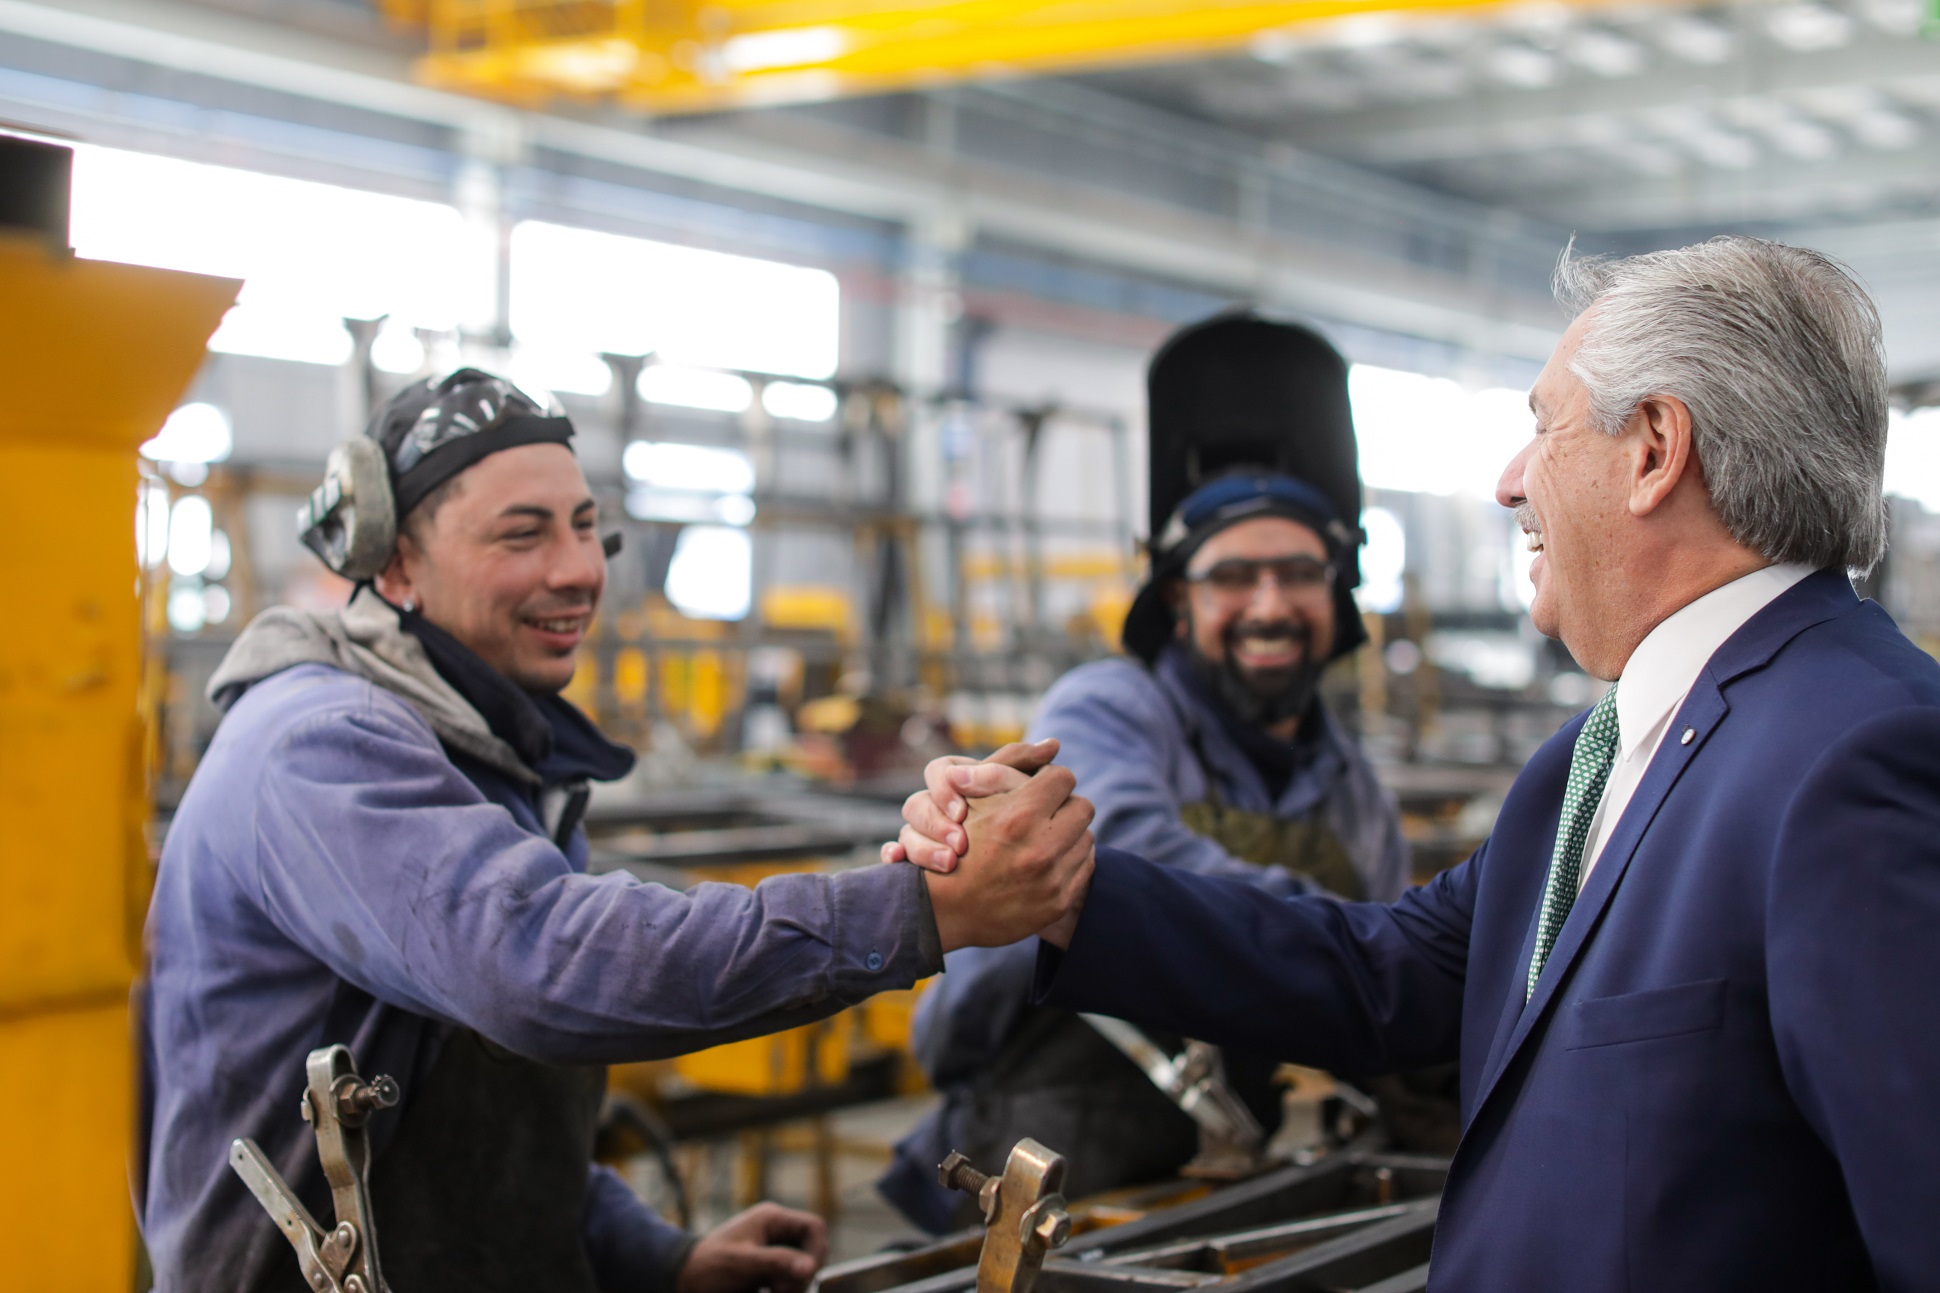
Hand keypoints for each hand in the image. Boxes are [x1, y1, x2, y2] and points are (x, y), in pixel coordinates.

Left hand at [675, 1202, 827, 1292]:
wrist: (683, 1282)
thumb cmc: (707, 1267)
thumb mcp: (742, 1263)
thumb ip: (777, 1262)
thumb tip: (810, 1267)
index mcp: (772, 1219)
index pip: (814, 1227)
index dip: (816, 1251)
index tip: (804, 1274)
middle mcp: (777, 1233)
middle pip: (812, 1250)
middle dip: (803, 1272)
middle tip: (781, 1290)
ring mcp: (774, 1252)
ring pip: (803, 1268)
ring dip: (795, 1285)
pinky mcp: (769, 1272)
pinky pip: (791, 1280)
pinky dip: (787, 1289)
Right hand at [881, 739, 1061, 873]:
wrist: (983, 866)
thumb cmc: (1001, 809)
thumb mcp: (1006, 783)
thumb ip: (1023, 762)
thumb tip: (1054, 744)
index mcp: (950, 781)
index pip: (938, 771)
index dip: (947, 789)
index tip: (961, 811)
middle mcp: (929, 806)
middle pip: (915, 807)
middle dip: (935, 825)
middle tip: (958, 844)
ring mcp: (915, 834)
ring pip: (903, 835)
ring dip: (922, 849)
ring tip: (947, 863)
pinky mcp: (909, 857)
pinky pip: (891, 854)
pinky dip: (894, 857)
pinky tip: (901, 866)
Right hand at [921, 763, 1095, 952]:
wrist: (944, 909)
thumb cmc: (953, 843)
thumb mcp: (970, 799)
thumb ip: (1006, 767)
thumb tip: (1053, 744)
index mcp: (1018, 817)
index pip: (1063, 778)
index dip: (1051, 779)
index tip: (1041, 787)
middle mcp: (1039, 850)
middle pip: (1083, 807)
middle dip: (1066, 806)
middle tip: (1048, 812)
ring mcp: (1051, 880)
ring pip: (1087, 838)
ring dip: (1069, 834)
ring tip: (1046, 837)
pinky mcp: (1058, 902)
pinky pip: (1084, 867)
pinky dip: (1070, 861)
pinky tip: (1049, 861)